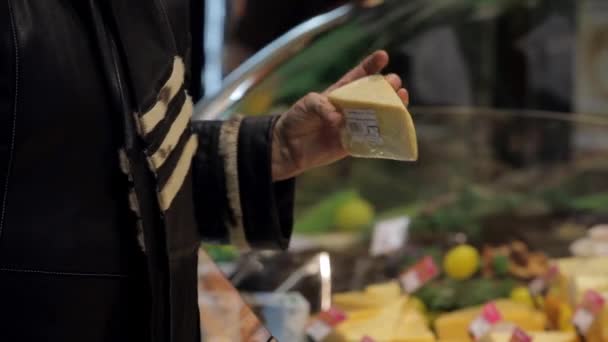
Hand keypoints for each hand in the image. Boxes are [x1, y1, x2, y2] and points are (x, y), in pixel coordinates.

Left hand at [272, 50, 408, 180]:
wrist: (287, 147)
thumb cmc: (296, 119)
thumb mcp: (307, 104)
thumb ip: (322, 106)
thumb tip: (339, 119)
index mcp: (340, 93)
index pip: (358, 77)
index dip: (370, 66)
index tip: (383, 56)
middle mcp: (349, 109)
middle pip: (373, 96)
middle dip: (386, 87)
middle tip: (394, 82)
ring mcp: (352, 126)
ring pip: (377, 116)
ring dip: (391, 108)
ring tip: (402, 98)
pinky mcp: (352, 145)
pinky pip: (370, 139)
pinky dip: (382, 133)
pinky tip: (393, 126)